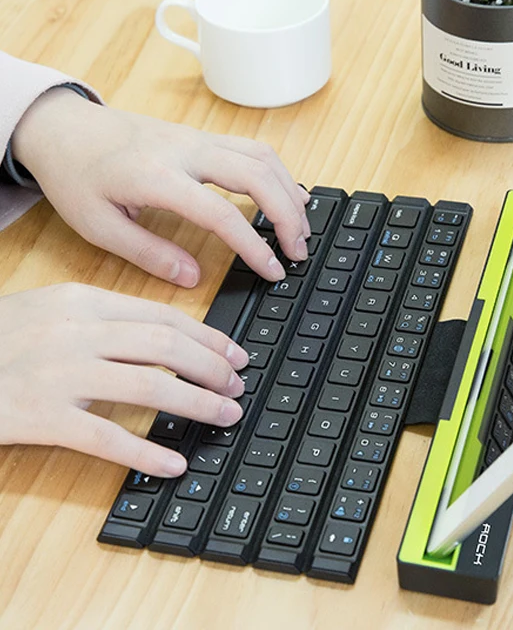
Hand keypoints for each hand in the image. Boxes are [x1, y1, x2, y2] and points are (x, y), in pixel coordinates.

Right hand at [0, 283, 248, 475]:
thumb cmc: (1, 337)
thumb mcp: (52, 309)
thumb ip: (105, 316)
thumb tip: (167, 335)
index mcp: (84, 301)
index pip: (165, 318)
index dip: (209, 338)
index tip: (236, 354)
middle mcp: (78, 332)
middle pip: (167, 348)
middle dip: (213, 368)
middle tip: (238, 385)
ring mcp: (61, 375)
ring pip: (151, 388)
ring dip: (198, 404)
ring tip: (225, 415)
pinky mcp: (43, 418)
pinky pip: (108, 439)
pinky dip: (147, 452)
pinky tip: (173, 463)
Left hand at [10, 87, 310, 286]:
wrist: (63, 127)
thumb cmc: (76, 176)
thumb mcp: (98, 226)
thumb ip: (148, 254)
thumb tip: (192, 278)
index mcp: (157, 177)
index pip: (223, 213)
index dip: (255, 246)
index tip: (273, 271)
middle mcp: (185, 151)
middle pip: (258, 176)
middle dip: (289, 216)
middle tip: (300, 251)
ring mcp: (197, 139)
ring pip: (263, 156)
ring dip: (290, 191)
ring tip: (302, 227)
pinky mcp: (202, 136)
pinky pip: (253, 148)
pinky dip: (278, 172)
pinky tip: (288, 194)